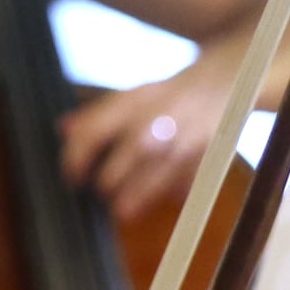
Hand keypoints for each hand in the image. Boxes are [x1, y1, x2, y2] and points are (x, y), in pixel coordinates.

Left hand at [60, 54, 234, 225]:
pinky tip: (170, 197)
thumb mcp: (134, 96)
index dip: (76, 160)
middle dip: (106, 184)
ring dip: (134, 198)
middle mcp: (156, 120)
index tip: (72, 178)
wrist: (227, 80)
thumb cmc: (171, 95)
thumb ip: (97, 114)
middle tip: (102, 192)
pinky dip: (176, 194)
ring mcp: (183, 140)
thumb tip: (62, 129)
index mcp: (133, 102)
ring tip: (123, 209)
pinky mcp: (207, 157)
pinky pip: (185, 185)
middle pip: (119, 165)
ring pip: (151, 180)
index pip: (92, 133)